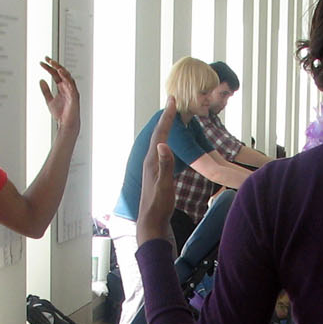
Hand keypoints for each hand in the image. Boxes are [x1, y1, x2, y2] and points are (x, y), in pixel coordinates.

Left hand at [38, 57, 79, 134]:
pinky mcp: (74, 95)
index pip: (55, 74)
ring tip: (53, 63)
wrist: (66, 124)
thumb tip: (41, 80)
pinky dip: (66, 77)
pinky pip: (71, 84)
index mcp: (62, 87)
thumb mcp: (49, 100)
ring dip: (60, 69)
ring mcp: (71, 90)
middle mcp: (67, 87)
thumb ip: (45, 91)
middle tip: (47, 59)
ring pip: (67, 76)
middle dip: (55, 65)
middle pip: (61, 72)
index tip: (42, 62)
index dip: (49, 67)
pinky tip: (61, 72)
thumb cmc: (61, 114)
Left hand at [136, 100, 177, 245]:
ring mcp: (151, 168)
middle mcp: (149, 162)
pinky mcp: (154, 174)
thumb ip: (165, 165)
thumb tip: (162, 144)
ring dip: (165, 129)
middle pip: (158, 134)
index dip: (167, 117)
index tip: (172, 101)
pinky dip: (165, 141)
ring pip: (158, 142)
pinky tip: (166, 145)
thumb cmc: (159, 205)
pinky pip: (160, 151)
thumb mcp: (165, 185)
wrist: (152, 222)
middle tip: (171, 103)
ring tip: (170, 118)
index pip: (160, 134)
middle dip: (166, 118)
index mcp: (152, 161)